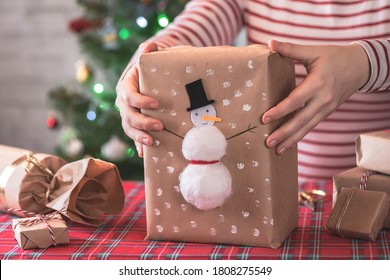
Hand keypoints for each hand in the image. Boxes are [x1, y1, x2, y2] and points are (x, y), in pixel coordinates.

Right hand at [115, 42, 162, 156]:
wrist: (147, 79)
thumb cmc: (149, 69)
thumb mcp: (148, 60)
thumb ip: (147, 52)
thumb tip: (151, 45)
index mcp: (125, 86)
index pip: (129, 95)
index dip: (141, 101)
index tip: (156, 104)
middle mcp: (123, 102)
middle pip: (128, 115)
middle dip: (143, 122)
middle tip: (159, 126)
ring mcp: (127, 115)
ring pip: (128, 128)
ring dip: (139, 137)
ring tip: (152, 142)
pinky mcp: (133, 125)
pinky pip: (133, 136)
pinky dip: (138, 145)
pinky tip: (145, 154)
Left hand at [262, 40, 369, 154]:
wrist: (361, 66)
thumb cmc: (334, 57)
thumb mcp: (313, 51)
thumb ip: (291, 49)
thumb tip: (270, 42)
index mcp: (318, 82)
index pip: (295, 100)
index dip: (280, 110)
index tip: (265, 118)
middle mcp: (323, 99)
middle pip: (301, 120)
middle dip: (284, 133)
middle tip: (268, 142)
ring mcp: (327, 108)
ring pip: (307, 127)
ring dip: (292, 140)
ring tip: (277, 151)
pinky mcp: (327, 112)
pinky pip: (312, 126)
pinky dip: (300, 136)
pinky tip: (289, 144)